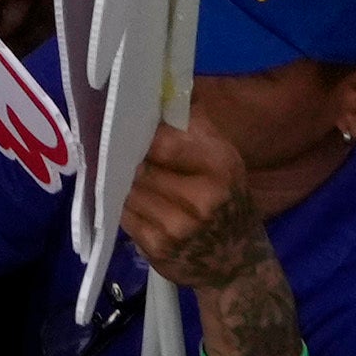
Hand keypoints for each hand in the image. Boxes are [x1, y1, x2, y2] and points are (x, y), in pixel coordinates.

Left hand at [118, 118, 272, 292]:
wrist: (237, 263)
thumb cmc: (227, 201)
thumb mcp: (223, 160)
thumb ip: (191, 127)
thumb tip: (156, 92)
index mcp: (221, 165)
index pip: (161, 139)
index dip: (141, 132)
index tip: (126, 125)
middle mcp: (203, 197)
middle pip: (140, 163)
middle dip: (128, 158)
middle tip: (118, 149)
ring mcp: (178, 226)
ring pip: (128, 188)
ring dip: (123, 183)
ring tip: (129, 178)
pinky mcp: (158, 247)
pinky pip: (124, 214)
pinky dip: (124, 206)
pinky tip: (135, 204)